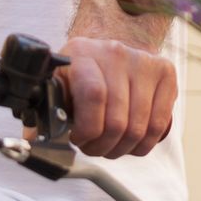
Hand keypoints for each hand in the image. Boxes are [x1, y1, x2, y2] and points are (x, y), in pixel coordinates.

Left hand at [56, 36, 176, 158]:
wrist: (108, 51)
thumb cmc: (79, 74)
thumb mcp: (57, 85)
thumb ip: (45, 111)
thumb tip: (34, 139)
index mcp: (83, 53)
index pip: (94, 96)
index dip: (87, 129)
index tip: (78, 139)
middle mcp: (116, 53)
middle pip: (117, 120)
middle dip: (102, 146)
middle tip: (92, 147)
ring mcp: (144, 62)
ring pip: (139, 128)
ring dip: (122, 148)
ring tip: (109, 146)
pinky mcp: (166, 73)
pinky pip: (159, 125)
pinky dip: (143, 144)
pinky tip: (129, 141)